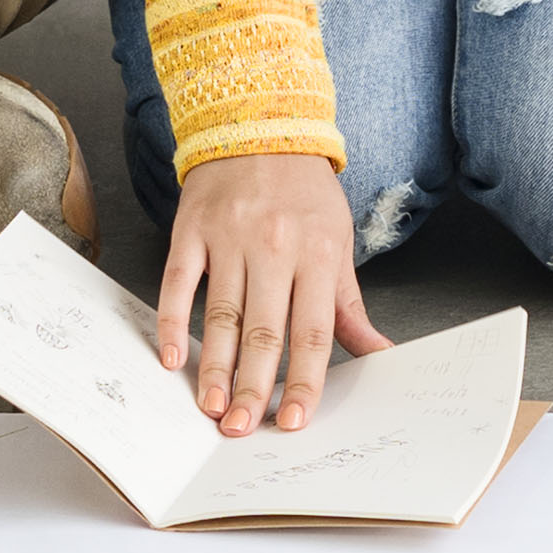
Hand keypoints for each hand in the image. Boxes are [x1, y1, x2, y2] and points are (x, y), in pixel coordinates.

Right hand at [154, 151, 390, 435]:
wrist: (259, 124)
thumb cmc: (303, 193)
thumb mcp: (338, 243)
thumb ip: (349, 306)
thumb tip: (380, 355)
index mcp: (316, 255)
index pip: (312, 332)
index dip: (304, 380)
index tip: (293, 420)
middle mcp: (274, 248)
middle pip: (264, 331)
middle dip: (254, 387)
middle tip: (242, 429)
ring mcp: (229, 239)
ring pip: (223, 315)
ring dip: (216, 367)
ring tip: (212, 408)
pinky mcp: (192, 231)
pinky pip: (178, 283)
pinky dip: (174, 322)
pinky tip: (171, 357)